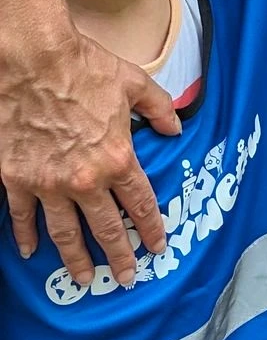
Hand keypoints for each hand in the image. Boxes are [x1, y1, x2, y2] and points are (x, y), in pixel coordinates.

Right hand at [0, 20, 180, 285]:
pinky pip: (22, 217)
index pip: (141, 205)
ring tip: (85, 279)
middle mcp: (86, 180)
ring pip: (66, 234)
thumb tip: (176, 129)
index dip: (151, 230)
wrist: (32, 60)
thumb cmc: (83, 67)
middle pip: (106, 229)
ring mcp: (49, 184)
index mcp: (118, 159)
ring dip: (77, 260)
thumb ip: (159, 108)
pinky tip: (31, 252)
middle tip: (127, 279)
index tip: (157, 248)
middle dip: (119, 257)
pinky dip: (26, 237)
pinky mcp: (17, 180)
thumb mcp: (133, 82)